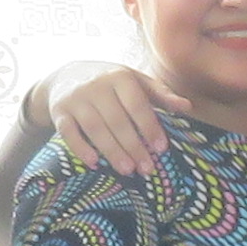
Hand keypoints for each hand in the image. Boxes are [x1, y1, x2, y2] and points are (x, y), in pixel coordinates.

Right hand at [51, 61, 169, 177]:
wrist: (65, 75)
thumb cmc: (110, 82)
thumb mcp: (135, 80)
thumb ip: (160, 93)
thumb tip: (187, 107)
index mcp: (120, 77)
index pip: (137, 104)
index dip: (149, 127)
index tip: (161, 148)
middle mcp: (96, 86)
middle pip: (117, 120)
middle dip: (133, 146)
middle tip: (147, 169)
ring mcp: (76, 99)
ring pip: (95, 129)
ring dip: (112, 151)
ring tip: (127, 170)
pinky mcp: (59, 112)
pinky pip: (69, 132)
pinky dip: (81, 149)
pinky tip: (94, 163)